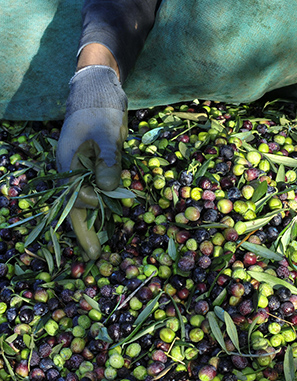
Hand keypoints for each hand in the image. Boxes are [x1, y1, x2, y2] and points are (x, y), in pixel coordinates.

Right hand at [57, 65, 127, 259]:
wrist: (101, 90)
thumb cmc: (99, 109)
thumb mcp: (106, 134)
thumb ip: (108, 162)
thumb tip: (108, 191)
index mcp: (67, 163)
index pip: (77, 195)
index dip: (89, 202)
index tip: (103, 199)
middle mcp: (74, 171)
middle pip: (77, 207)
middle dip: (86, 231)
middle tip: (95, 256)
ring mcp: (86, 169)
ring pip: (89, 202)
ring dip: (96, 222)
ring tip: (99, 247)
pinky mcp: (99, 166)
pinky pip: (101, 190)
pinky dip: (106, 205)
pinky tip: (110, 221)